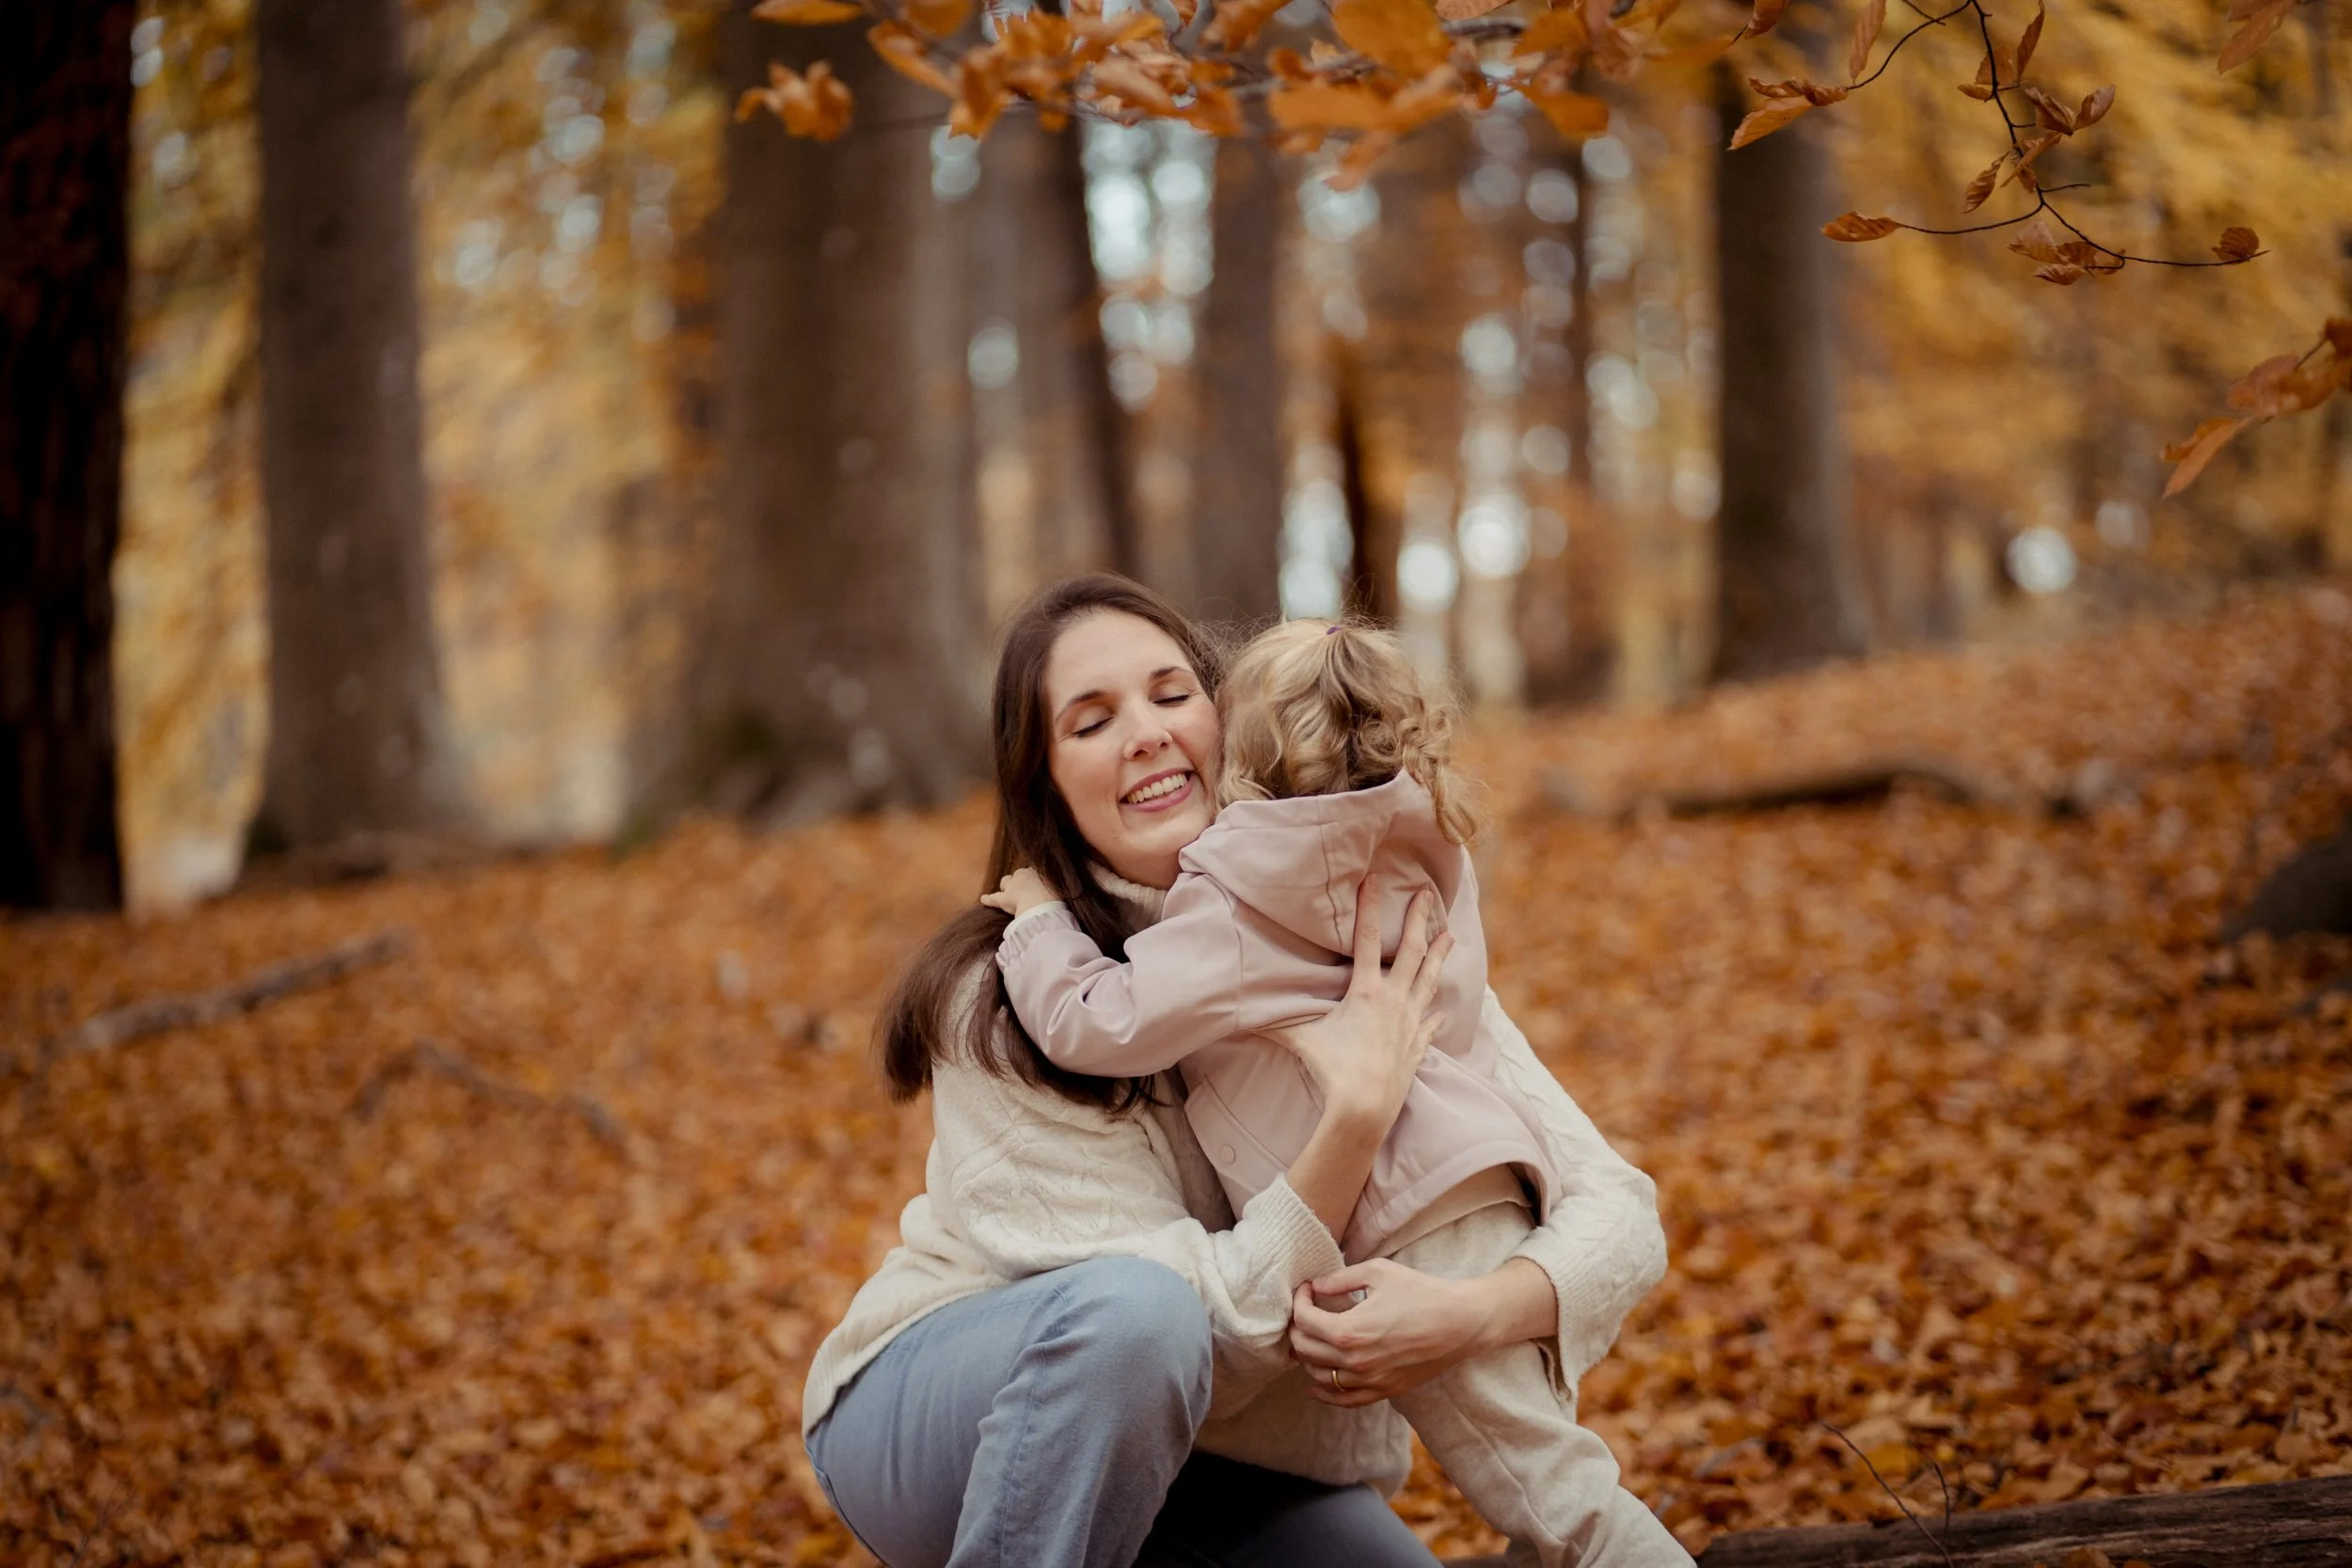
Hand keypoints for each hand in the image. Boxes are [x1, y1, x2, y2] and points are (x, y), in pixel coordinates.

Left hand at [979, 868, 1056, 917]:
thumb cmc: (1056, 898)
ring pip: (1006, 882)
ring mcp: (1013, 886)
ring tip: (1009, 896)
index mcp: (1040, 872)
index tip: (1036, 884)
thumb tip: (1068, 887)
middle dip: (1020, 881)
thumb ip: (1057, 887)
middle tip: (1025, 891)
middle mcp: (1025, 875)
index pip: (1034, 871)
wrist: (1043, 906)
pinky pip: (994, 898)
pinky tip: (983, 899)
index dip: (1033, 879)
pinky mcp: (1004, 899)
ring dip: (1007, 887)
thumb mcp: (1061, 889)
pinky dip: (988, 899)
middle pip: (1019, 874)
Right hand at [1258, 881, 1451, 1130]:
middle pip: (1411, 951)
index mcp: (1367, 992)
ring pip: (1429, 981)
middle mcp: (1394, 1001)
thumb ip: (1271, 1019)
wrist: (1365, 1108)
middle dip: (1419, 919)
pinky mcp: (1416, 1047)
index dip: (1370, 907)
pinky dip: (1436, 1014)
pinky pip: (1430, 1025)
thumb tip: (1239, 1006)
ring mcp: (1410, 1023)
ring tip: (1449, 936)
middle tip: (1427, 894)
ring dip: (1438, 956)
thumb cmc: (1331, 1070)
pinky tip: (1442, 1010)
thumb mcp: (1299, 1039)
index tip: (1375, 880)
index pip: (1367, 939)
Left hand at [1288, 1256, 1554, 1406]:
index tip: (1307, 1290)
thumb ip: (1340, 1279)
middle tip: (1306, 1311)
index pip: (1304, 1321)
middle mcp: (1354, 1361)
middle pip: (1305, 1350)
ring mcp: (1369, 1380)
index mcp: (1349, 1330)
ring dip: (1308, 1357)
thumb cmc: (1422, 1292)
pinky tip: (1316, 1384)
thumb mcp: (1378, 1272)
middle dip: (1298, 1328)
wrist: (1461, 1322)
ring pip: (1318, 1377)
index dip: (1299, 1301)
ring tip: (1313, 1338)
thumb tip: (1316, 1286)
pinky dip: (1324, 1393)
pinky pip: (1344, 1400)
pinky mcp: (1384, 1390)